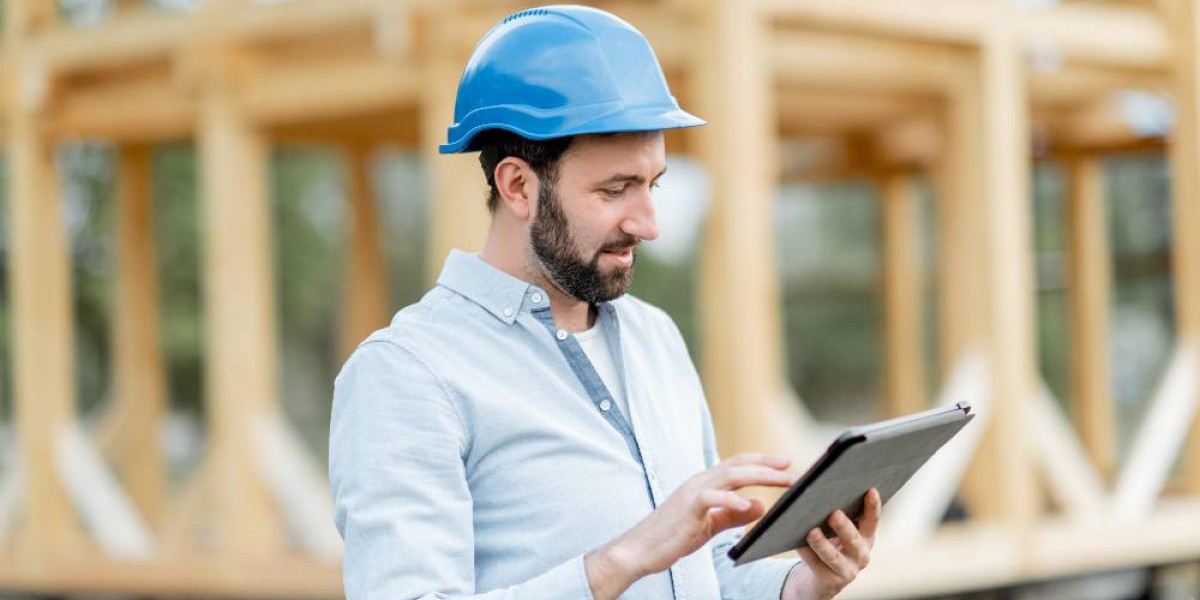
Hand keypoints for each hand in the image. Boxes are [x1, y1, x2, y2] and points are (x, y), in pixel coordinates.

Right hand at [584, 453, 795, 599]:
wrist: (639, 550)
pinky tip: (749, 504)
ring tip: (784, 481)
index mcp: (704, 484)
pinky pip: (712, 498)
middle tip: (793, 469)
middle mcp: (699, 481)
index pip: (737, 465)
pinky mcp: (687, 508)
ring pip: (731, 474)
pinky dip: (732, 499)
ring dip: (761, 475)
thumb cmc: (672, 537)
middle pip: (739, 464)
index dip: (762, 462)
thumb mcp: (709, 526)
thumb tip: (759, 505)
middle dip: (769, 465)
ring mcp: (692, 492)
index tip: (786, 465)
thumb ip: (733, 515)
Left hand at [782, 488, 880, 599]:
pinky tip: (796, 544)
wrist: (820, 580)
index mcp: (866, 537)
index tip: (870, 489)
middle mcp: (861, 555)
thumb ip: (836, 510)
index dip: (873, 506)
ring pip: (834, 557)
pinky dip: (806, 554)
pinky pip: (816, 566)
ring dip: (822, 544)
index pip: (872, 520)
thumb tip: (815, 481)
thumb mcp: (836, 529)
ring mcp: (848, 571)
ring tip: (811, 532)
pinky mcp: (831, 582)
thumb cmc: (829, 543)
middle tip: (834, 513)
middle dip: (844, 526)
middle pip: (853, 540)